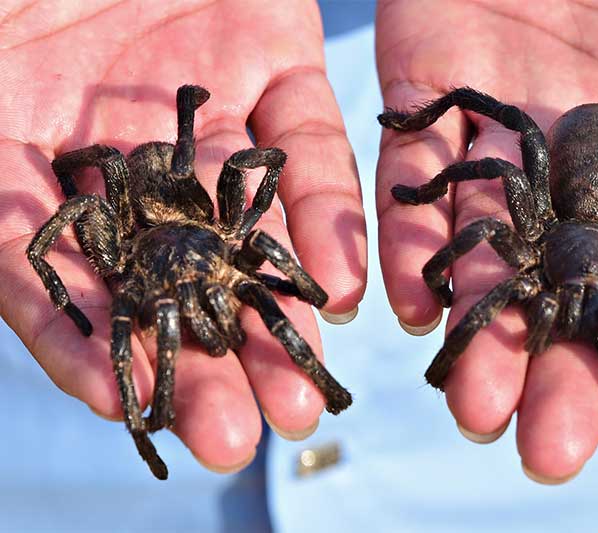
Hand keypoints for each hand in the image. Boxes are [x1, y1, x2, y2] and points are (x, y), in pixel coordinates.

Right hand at [0, 0, 365, 473]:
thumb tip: (2, 248)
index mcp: (20, 155)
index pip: (56, 272)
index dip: (90, 341)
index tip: (127, 409)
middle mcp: (119, 146)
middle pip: (162, 270)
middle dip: (199, 354)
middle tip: (239, 437)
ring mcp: (199, 106)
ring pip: (241, 228)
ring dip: (269, 315)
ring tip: (300, 399)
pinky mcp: (274, 58)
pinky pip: (304, 145)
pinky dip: (321, 215)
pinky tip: (343, 288)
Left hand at [375, 0, 597, 481]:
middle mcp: (597, 150)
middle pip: (581, 279)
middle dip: (562, 363)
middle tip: (541, 446)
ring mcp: (509, 125)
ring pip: (493, 247)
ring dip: (484, 329)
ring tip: (470, 402)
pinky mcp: (432, 89)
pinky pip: (417, 178)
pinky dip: (411, 242)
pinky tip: (411, 307)